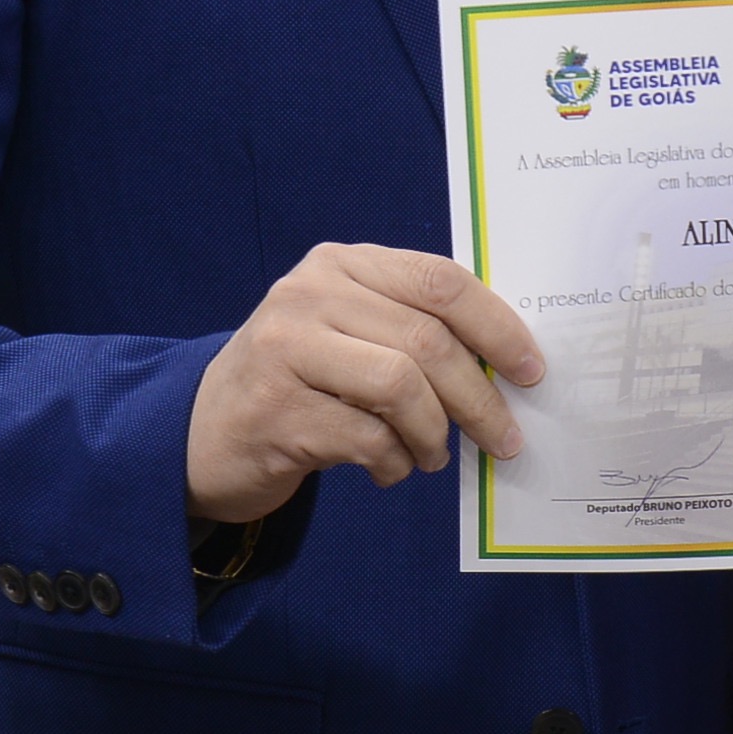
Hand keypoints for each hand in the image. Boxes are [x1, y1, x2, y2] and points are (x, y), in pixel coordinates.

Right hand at [185, 243, 543, 523]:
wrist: (201, 430)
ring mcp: (285, 350)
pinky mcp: (275, 411)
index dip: (496, 326)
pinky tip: (388, 470)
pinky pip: (366, 439)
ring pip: (400, 387)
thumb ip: (411, 327)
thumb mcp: (349, 331)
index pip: (439, 281)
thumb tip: (506, 362)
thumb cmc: (300, 380)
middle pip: (426, 340)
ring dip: (434, 434)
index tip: (531, 370)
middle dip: (477, 397)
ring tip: (432, 457)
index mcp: (341, 263)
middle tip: (503, 438)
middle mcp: (309, 295)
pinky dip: (393, 463)